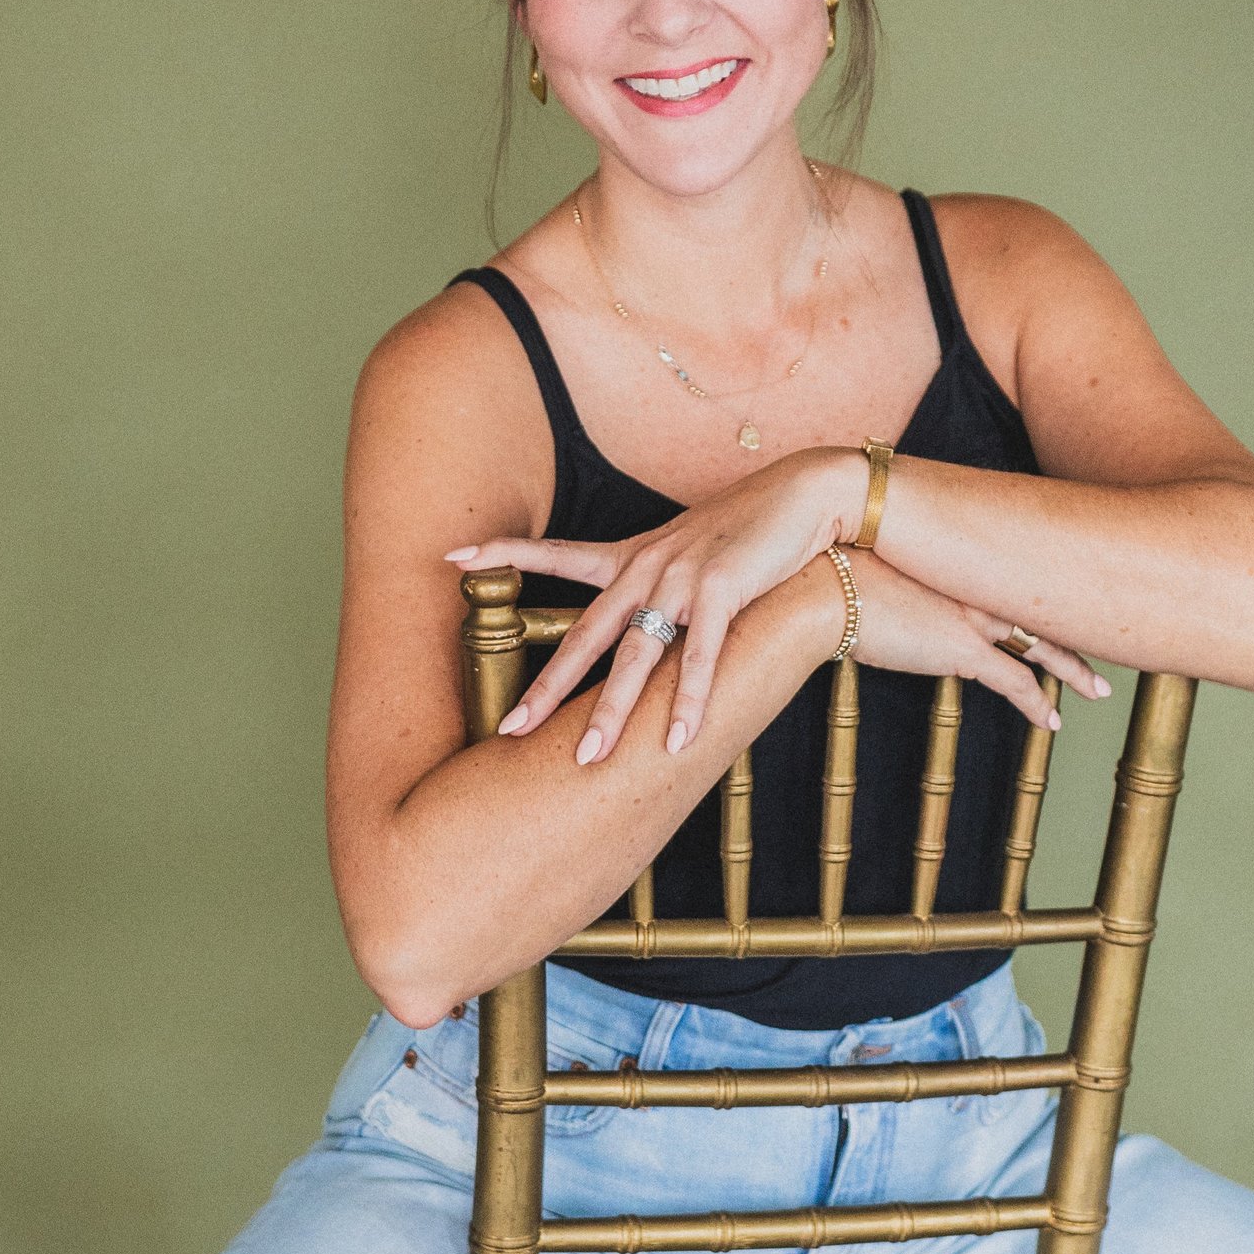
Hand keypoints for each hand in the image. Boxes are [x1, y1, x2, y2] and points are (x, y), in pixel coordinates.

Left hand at [446, 447, 860, 761]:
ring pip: (635, 654)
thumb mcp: (687, 553)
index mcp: (631, 557)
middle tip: (509, 729)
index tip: (452, 553)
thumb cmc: (745, 532)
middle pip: (585, 634)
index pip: (555, 554)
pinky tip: (678, 740)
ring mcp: (680, 578)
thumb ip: (656, 589)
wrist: (801, 496)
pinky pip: (699, 655)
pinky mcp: (721, 589)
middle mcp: (645, 566)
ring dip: (612, 711)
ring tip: (589, 758)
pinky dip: (689, 701)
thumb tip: (635, 633)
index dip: (503, 552)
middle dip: (547, 687)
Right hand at [840, 549, 1106, 731]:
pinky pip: (1016, 682)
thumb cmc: (832, 572)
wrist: (821, 588)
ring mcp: (971, 613)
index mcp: (953, 559)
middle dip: (1072, 629)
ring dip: (1071, 670)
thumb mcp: (872, 564)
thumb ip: (897, 574)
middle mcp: (971, 581)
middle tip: (1104, 639)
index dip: (1037, 591)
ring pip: (1041, 644)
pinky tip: (1052, 723)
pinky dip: (1037, 705)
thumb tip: (892, 584)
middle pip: (1040, 605)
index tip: (1058, 599)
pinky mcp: (963, 650)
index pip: (1012, 574)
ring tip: (1097, 688)